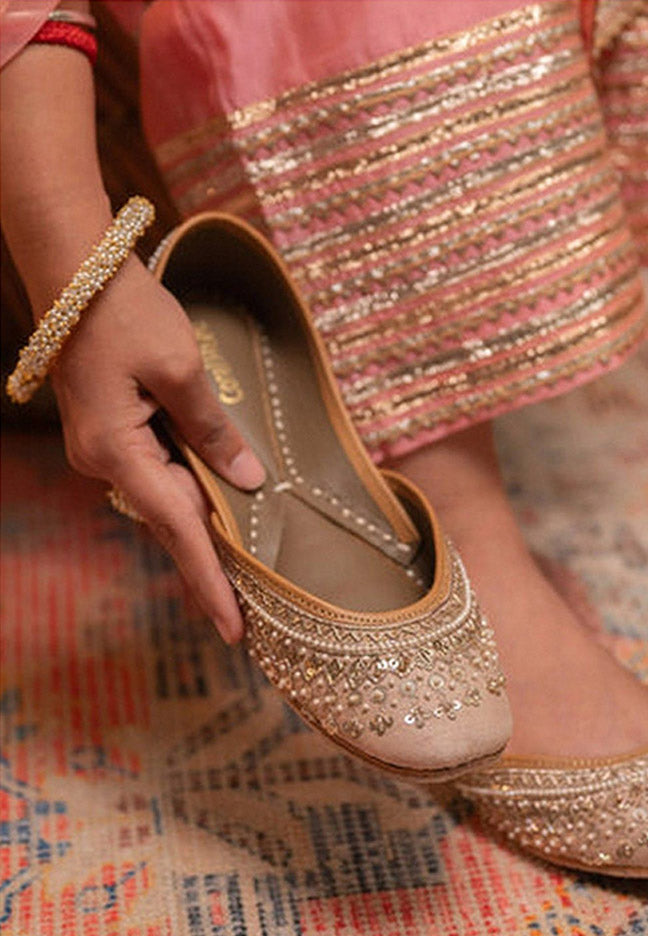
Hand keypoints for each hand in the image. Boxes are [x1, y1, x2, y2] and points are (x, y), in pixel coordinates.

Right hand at [50, 255, 265, 642]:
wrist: (75, 269)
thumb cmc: (126, 312)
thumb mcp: (183, 371)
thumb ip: (215, 432)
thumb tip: (247, 483)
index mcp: (118, 452)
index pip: (178, 532)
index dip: (211, 582)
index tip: (234, 629)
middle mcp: (104, 460)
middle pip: (170, 524)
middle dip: (208, 569)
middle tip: (245, 616)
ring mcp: (104, 447)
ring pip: (164, 500)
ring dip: (201, 531)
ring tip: (241, 573)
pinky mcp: (111, 430)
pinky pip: (157, 474)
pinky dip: (189, 493)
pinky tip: (217, 509)